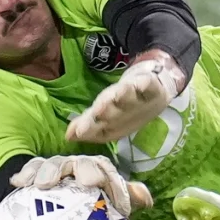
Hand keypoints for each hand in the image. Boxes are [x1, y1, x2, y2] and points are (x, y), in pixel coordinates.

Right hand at [9, 154, 151, 216]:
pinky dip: (26, 173)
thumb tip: (148, 200)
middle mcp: (77, 165)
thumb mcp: (107, 200)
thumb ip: (126, 196)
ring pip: (55, 163)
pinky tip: (18, 182)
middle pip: (82, 163)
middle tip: (90, 182)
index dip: (117, 187)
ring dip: (51, 171)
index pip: (110, 173)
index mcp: (97, 169)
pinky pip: (30, 169)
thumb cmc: (85, 202)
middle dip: (87, 170)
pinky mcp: (35, 172)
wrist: (55, 201)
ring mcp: (56, 166)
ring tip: (44, 184)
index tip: (121, 207)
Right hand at [65, 53, 185, 143]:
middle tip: (98, 111)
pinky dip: (146, 84)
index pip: (96, 127)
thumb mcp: (101, 119)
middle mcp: (122, 113)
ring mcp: (137, 100)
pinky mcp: (152, 89)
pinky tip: (142, 83)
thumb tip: (67, 136)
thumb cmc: (121, 110)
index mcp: (109, 122)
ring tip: (117, 94)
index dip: (88, 129)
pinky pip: (149, 86)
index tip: (79, 132)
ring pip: (128, 98)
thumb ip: (85, 125)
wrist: (150, 98)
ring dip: (122, 96)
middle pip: (112, 111)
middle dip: (105, 111)